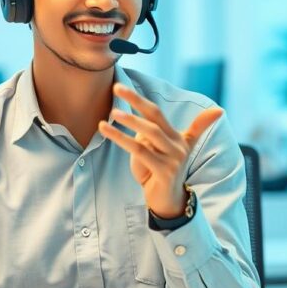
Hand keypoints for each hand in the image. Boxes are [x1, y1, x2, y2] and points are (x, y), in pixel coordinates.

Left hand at [98, 84, 222, 218]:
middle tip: (116, 88)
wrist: (167, 201)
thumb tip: (140, 120)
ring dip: (130, 121)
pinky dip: (123, 140)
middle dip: (136, 101)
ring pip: (150, 133)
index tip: (119, 86)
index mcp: (177, 137)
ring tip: (112, 113)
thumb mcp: (160, 151)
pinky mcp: (165, 171)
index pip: (156, 112)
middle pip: (155, 117)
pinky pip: (141, 151)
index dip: (139, 99)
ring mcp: (174, 158)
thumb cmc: (159, 172)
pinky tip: (108, 132)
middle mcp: (178, 145)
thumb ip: (156, 132)